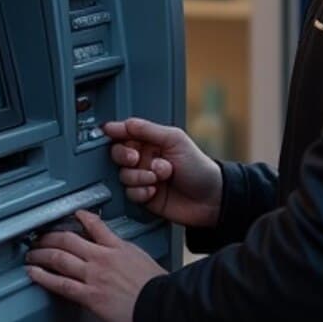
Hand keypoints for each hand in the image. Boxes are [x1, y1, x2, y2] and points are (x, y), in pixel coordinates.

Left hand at [26, 211, 164, 321]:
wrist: (161, 306)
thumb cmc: (158, 288)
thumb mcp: (144, 261)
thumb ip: (128, 257)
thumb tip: (123, 259)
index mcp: (119, 247)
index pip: (95, 224)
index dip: (80, 217)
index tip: (73, 216)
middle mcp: (103, 257)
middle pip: (68, 239)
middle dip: (50, 236)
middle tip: (40, 237)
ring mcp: (94, 275)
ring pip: (59, 257)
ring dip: (40, 254)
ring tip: (31, 254)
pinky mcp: (89, 295)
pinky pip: (60, 283)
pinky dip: (43, 276)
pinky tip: (33, 273)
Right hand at [105, 118, 222, 228]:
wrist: (210, 198)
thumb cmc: (198, 166)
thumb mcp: (175, 140)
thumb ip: (148, 130)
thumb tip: (124, 123)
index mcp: (151, 141)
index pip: (125, 133)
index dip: (116, 133)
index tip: (111, 134)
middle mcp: (145, 158)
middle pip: (118, 154)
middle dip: (125, 156)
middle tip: (137, 159)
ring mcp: (144, 178)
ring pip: (123, 175)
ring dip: (140, 176)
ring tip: (159, 177)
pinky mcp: (144, 196)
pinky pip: (130, 193)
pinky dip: (141, 192)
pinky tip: (155, 191)